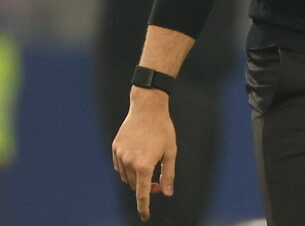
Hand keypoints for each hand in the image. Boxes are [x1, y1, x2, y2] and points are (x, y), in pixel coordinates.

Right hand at [112, 88, 177, 221]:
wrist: (147, 108)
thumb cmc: (163, 129)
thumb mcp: (171, 152)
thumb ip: (168, 174)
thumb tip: (167, 192)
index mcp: (144, 165)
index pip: (142, 193)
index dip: (144, 207)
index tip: (145, 217)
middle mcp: (129, 163)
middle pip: (135, 185)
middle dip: (146, 187)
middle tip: (158, 180)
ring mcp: (120, 155)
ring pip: (126, 177)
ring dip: (136, 177)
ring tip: (149, 162)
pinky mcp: (115, 148)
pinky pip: (119, 166)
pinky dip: (128, 168)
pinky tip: (137, 156)